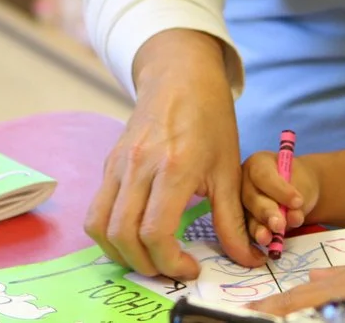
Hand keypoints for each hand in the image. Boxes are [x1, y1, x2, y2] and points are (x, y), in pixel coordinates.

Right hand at [85, 30, 265, 277]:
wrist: (181, 75)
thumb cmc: (210, 117)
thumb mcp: (228, 167)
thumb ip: (232, 218)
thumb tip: (247, 259)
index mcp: (174, 167)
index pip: (154, 232)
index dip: (169, 262)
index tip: (190, 268)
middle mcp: (139, 166)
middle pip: (123, 235)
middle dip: (145, 265)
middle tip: (169, 269)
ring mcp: (118, 164)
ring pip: (100, 226)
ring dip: (120, 253)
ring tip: (149, 258)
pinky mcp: (109, 164)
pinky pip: (97, 209)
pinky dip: (110, 233)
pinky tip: (135, 236)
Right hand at [241, 152, 319, 248]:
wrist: (297, 193)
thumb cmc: (299, 184)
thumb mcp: (303, 186)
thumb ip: (298, 201)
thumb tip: (292, 218)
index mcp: (257, 164)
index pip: (264, 176)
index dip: (279, 190)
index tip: (298, 202)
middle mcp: (243, 182)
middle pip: (252, 198)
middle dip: (267, 213)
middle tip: (280, 225)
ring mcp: (240, 203)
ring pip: (247, 217)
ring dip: (259, 229)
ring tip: (270, 239)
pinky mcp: (242, 222)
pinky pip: (246, 232)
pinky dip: (257, 239)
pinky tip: (264, 246)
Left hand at [249, 246, 344, 322]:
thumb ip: (336, 276)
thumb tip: (314, 274)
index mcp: (332, 286)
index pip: (293, 298)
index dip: (268, 305)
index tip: (246, 309)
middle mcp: (336, 294)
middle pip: (296, 305)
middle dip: (270, 311)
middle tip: (245, 313)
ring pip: (313, 312)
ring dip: (290, 314)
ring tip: (263, 315)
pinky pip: (343, 319)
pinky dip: (327, 316)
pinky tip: (318, 317)